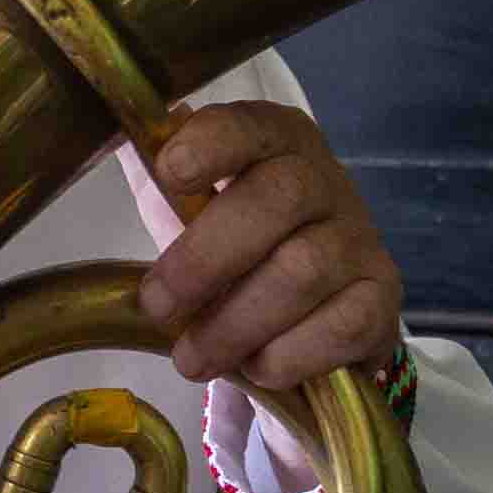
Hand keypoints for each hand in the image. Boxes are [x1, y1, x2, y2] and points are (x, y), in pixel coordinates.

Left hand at [119, 101, 401, 401]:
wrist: (312, 311)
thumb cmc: (236, 246)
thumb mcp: (188, 202)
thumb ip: (150, 167)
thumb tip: (110, 132)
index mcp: (276, 141)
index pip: (250, 125)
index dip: (211, 144)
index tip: (170, 172)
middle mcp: (328, 180)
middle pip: (274, 201)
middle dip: (203, 261)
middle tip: (158, 307)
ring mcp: (361, 240)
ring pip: (300, 272)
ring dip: (234, 324)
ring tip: (194, 358)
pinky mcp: (381, 300)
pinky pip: (338, 328)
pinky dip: (286, 356)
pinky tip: (257, 367)